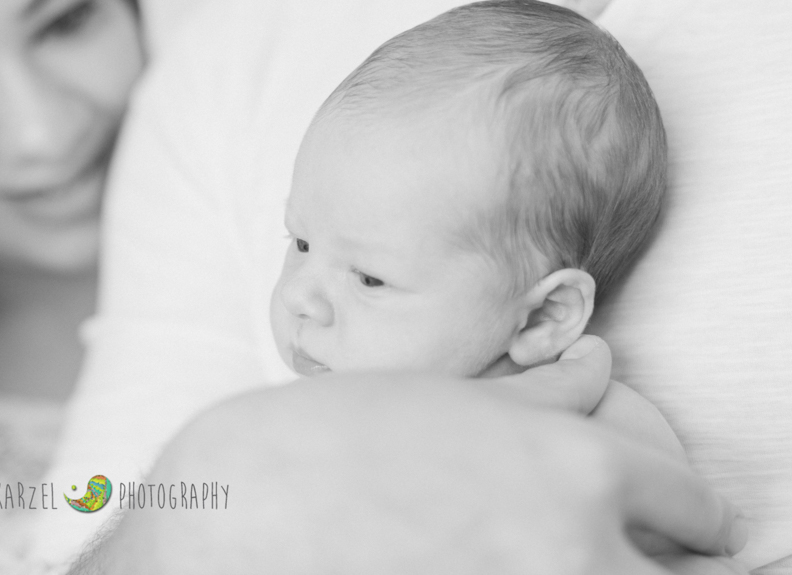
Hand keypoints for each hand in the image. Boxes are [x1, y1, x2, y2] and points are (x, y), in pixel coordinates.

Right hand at [84, 337, 745, 573]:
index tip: (671, 514)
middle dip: (635, 549)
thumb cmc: (328, 448)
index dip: (678, 506)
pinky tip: (478, 558)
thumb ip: (538, 395)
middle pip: (661, 571)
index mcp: (571, 469)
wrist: (238, 526)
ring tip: (522, 543)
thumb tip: (596, 368)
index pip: (686, 500)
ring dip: (583, 563)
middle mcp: (570, 550)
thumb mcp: (442, 402)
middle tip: (581, 531)